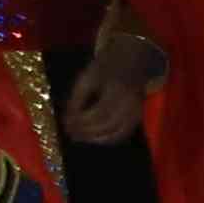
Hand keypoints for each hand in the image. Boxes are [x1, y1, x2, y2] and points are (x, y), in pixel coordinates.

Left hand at [65, 22, 163, 144]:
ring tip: (78, 137)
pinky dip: (107, 140)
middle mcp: (130, 103)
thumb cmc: (105, 69)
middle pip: (107, 125)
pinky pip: (123, 134)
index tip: (66, 124)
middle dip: (86, 132)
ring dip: (95, 139)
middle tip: (69, 132)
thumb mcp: (87, 77)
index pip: (99, 112)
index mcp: (117, 89)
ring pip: (116, 133)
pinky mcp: (137, 118)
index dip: (82, 121)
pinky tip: (93, 139)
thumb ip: (77, 98)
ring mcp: (136, 112)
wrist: (130, 63)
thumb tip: (67, 120)